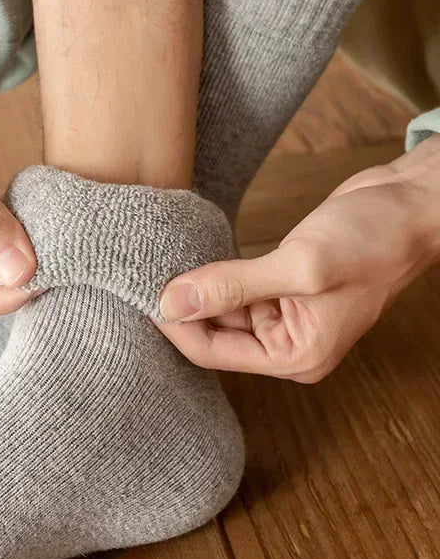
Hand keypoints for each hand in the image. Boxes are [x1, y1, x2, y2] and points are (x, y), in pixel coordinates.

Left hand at [157, 135, 439, 381]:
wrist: (410, 202)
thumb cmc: (374, 239)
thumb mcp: (300, 266)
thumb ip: (231, 286)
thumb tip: (172, 303)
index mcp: (296, 356)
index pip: (214, 353)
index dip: (177, 327)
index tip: (148, 297)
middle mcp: (287, 344)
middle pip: (214, 334)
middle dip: (184, 309)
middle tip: (150, 277)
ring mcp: (284, 317)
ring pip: (221, 310)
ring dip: (197, 290)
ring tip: (167, 264)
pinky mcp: (281, 289)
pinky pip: (235, 290)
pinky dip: (215, 276)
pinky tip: (194, 259)